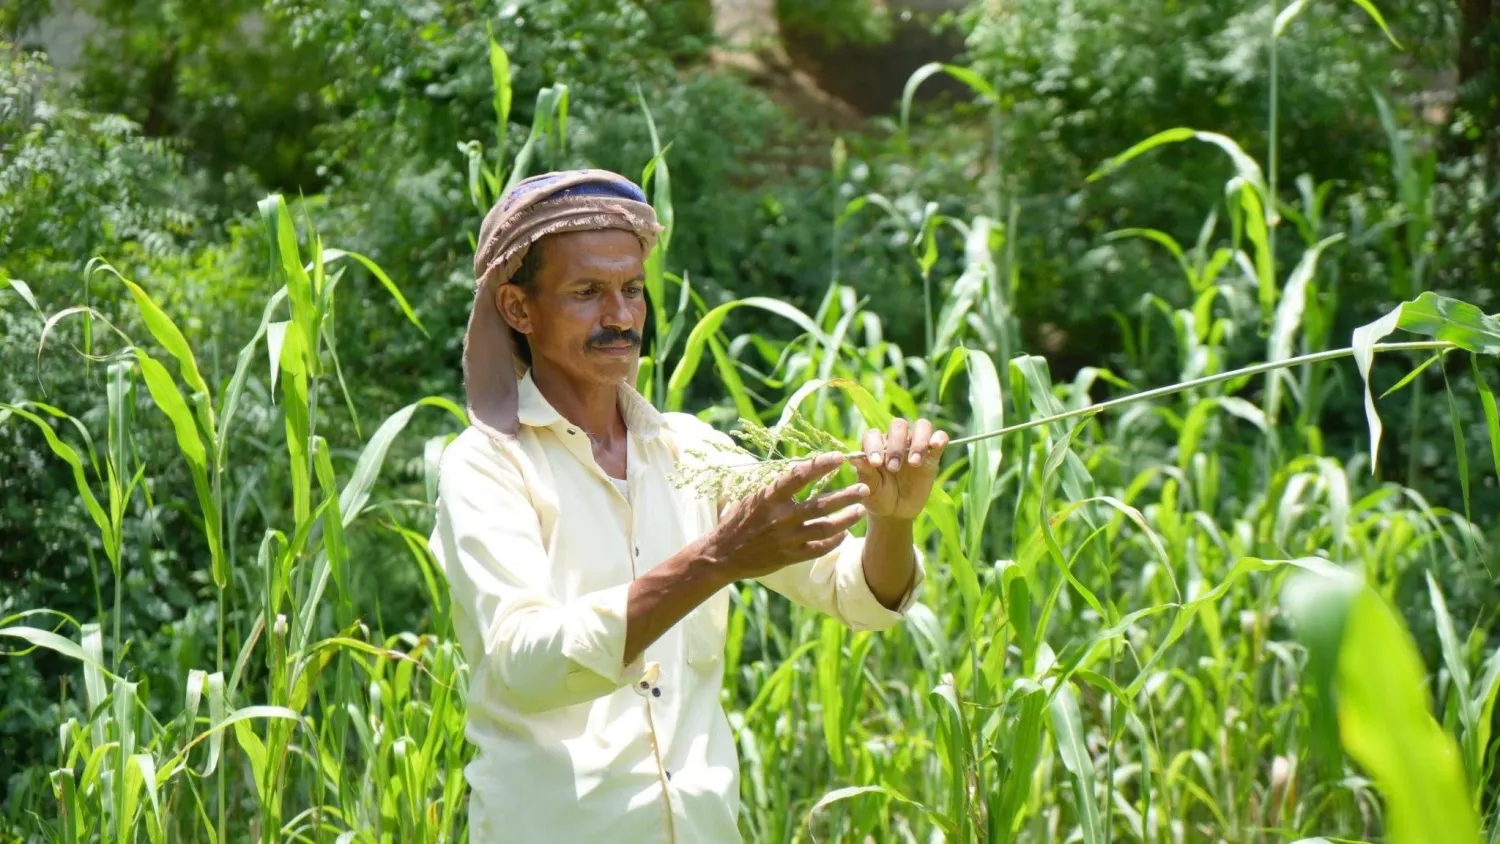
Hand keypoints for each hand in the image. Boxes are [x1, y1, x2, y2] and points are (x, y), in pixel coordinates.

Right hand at [701, 452, 869, 580]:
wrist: (723, 555)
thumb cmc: (739, 520)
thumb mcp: (753, 496)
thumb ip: (778, 486)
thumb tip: (803, 469)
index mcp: (769, 497)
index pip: (800, 476)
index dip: (821, 465)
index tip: (840, 457)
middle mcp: (780, 517)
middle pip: (821, 504)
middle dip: (845, 495)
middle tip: (864, 487)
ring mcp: (787, 539)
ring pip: (825, 527)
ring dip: (846, 518)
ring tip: (861, 509)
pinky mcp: (790, 557)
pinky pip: (819, 548)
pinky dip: (834, 540)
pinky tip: (845, 533)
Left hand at [854, 418, 948, 520]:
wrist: (895, 513)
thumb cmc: (877, 498)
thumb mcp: (869, 489)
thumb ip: (865, 473)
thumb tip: (852, 459)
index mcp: (875, 446)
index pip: (874, 434)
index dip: (874, 445)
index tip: (875, 463)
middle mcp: (895, 441)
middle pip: (898, 426)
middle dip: (896, 445)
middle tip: (894, 468)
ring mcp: (915, 446)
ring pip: (921, 426)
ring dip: (918, 441)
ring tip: (914, 463)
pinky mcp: (932, 455)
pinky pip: (939, 437)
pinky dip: (939, 438)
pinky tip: (936, 446)